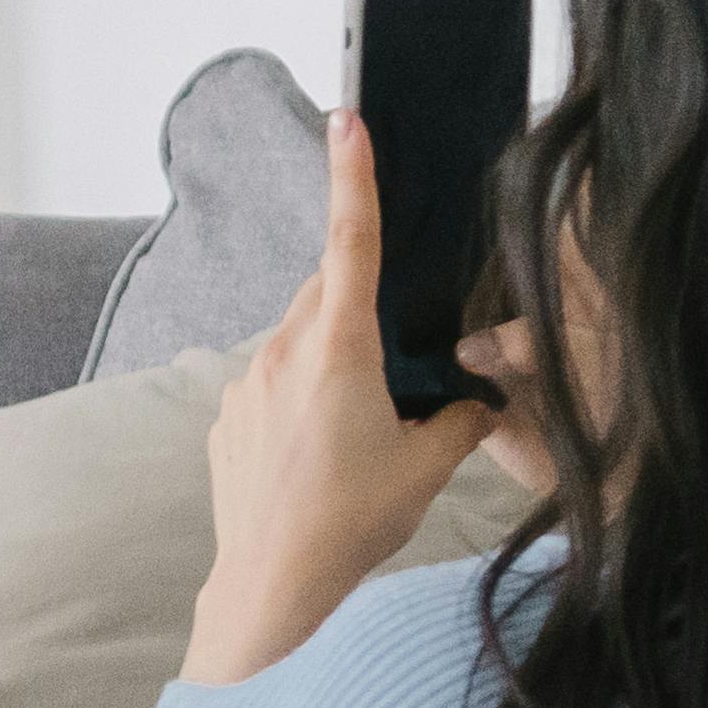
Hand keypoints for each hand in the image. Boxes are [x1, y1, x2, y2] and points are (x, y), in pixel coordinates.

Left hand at [179, 113, 506, 690]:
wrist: (270, 587)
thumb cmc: (350, 526)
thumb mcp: (427, 469)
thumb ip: (460, 418)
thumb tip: (480, 398)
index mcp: (339, 350)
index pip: (351, 244)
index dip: (354, 179)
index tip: (348, 120)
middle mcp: (284, 352)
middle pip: (328, 295)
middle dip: (361, 309)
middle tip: (395, 369)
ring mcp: (247, 383)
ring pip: (299, 340)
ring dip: (332, 361)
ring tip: (357, 432)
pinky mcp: (227, 417)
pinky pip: (271, 383)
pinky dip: (300, 399)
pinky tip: (317, 457)